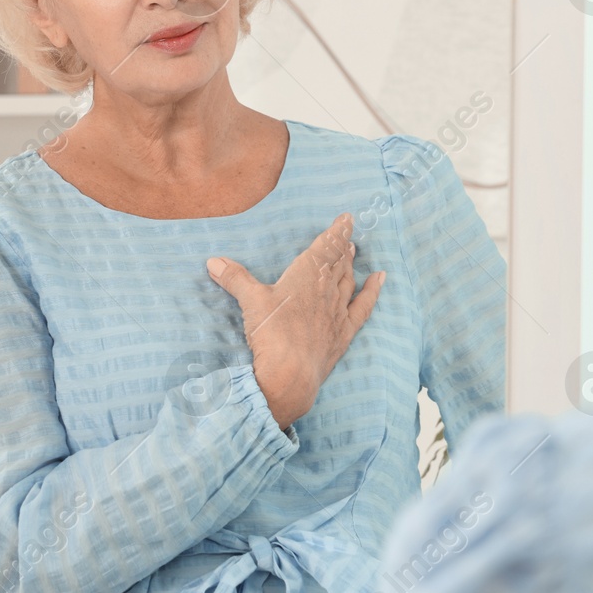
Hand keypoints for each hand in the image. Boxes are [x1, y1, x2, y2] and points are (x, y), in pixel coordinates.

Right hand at [206, 213, 384, 428]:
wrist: (291, 374)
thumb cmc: (272, 333)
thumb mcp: (250, 301)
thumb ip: (235, 278)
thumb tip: (213, 260)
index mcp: (306, 275)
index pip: (325, 247)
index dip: (336, 231)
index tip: (346, 218)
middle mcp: (326, 290)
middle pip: (338, 263)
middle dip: (342, 247)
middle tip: (347, 236)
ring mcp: (337, 311)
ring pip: (348, 281)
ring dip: (351, 265)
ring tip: (353, 253)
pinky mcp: (343, 333)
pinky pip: (363, 306)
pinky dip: (372, 291)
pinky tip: (379, 280)